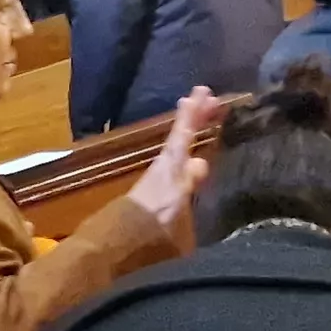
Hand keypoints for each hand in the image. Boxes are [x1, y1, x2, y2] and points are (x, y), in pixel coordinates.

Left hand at [122, 88, 222, 228]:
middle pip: (181, 135)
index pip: (183, 132)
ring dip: (190, 130)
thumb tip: (200, 162)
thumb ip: (188, 181)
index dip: (193, 113)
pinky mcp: (159, 191)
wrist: (124, 240)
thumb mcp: (176, 200)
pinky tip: (192, 158)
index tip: (201, 91)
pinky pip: (177, 161)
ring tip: (200, 115)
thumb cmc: (153, 220)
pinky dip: (186, 151)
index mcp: (171, 164)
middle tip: (206, 97)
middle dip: (194, 117)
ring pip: (179, 145)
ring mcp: (161, 177)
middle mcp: (165, 165)